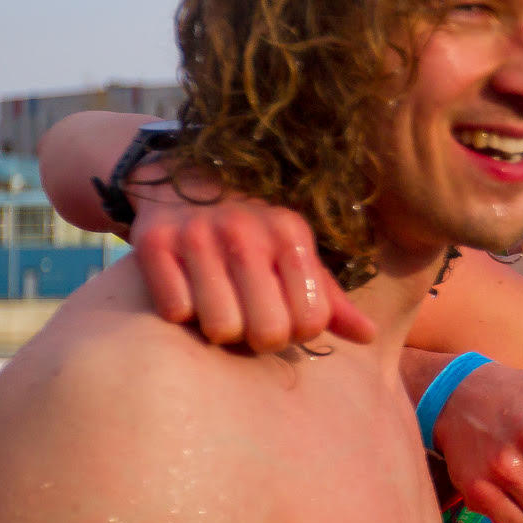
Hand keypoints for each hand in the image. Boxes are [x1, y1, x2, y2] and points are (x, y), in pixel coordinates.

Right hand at [130, 186, 372, 350]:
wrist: (183, 183)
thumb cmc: (252, 235)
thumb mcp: (295, 255)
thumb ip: (330, 299)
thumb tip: (368, 336)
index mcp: (291, 234)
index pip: (311, 320)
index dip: (297, 332)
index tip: (283, 316)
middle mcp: (247, 231)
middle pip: (267, 331)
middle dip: (258, 338)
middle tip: (248, 318)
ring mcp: (198, 235)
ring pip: (220, 327)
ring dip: (218, 328)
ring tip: (217, 305)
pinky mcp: (154, 243)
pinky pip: (175, 311)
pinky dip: (180, 313)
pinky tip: (186, 290)